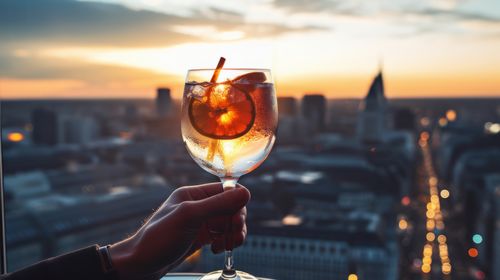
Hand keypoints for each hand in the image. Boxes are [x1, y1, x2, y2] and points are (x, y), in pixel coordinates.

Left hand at [109, 183, 249, 279]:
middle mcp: (198, 206)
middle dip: (236, 222)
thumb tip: (246, 193)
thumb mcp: (189, 217)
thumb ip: (217, 204)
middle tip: (232, 236)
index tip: (236, 221)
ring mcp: (199, 222)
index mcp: (193, 194)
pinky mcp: (200, 237)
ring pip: (228, 223)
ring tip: (226, 246)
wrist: (140, 265)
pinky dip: (225, 242)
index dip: (236, 204)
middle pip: (231, 208)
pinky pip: (222, 235)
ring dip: (233, 234)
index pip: (226, 191)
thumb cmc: (158, 239)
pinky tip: (217, 249)